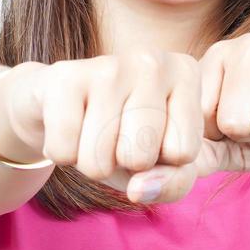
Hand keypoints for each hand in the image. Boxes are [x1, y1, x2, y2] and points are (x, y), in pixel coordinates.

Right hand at [0, 52, 206, 203]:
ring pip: (99, 160)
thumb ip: (174, 182)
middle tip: (117, 137)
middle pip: (140, 156)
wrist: (62, 103)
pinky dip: (63, 154)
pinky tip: (70, 126)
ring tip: (93, 131)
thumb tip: (138, 189)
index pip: (183, 152)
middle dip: (124, 164)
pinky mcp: (64, 77)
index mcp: (186, 73)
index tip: (152, 136)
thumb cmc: (126, 135)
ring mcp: (107, 65)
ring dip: (92, 162)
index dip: (162, 160)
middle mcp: (152, 60)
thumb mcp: (165, 162)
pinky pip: (64, 152)